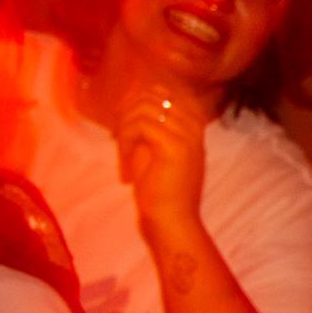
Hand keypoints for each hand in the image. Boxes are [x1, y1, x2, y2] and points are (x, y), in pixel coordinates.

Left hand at [114, 88, 212, 241]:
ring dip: (125, 126)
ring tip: (121, 148)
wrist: (172, 219)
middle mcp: (194, 127)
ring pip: (144, 108)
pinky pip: (140, 126)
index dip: (140, 99)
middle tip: (117, 134)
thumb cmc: (161, 190)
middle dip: (129, 110)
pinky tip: (125, 159)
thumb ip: (148, 126)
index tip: (123, 120)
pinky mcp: (174, 146)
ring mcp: (187, 135)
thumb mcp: (155, 150)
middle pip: (154, 95)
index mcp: (194, 126)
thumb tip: (129, 102)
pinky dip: (126, 139)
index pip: (166, 92)